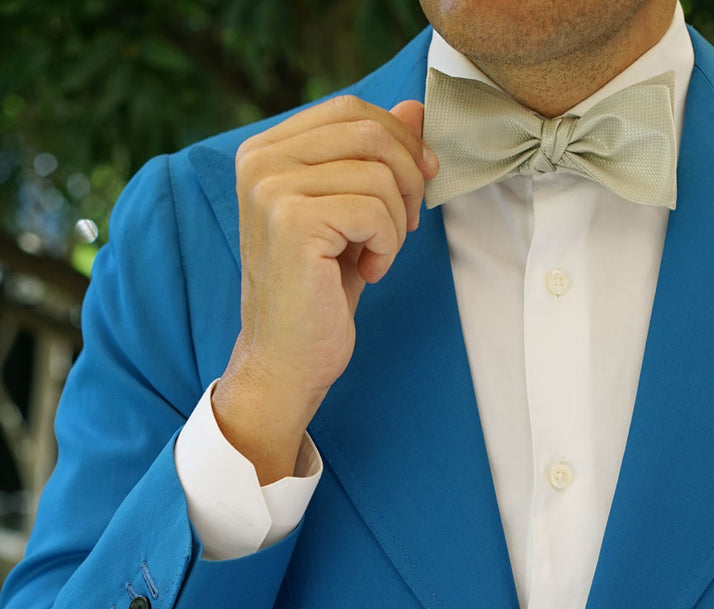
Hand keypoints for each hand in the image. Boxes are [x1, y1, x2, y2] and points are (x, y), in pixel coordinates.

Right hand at [212, 95, 438, 479]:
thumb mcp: (354, 214)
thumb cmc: (319, 292)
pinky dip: (387, 246)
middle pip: (368, 130)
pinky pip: (375, 210)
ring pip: (379, 172)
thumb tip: (415, 109)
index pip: (350, 109)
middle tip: (409, 226)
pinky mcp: (292, 222)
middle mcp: (260, 161)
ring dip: (398, 221)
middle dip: (408, 177)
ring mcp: (271, 189)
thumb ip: (376, 157)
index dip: (399, 140)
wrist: (287, 360)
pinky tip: (369, 272)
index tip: (420, 181)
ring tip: (377, 256)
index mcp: (266, 150)